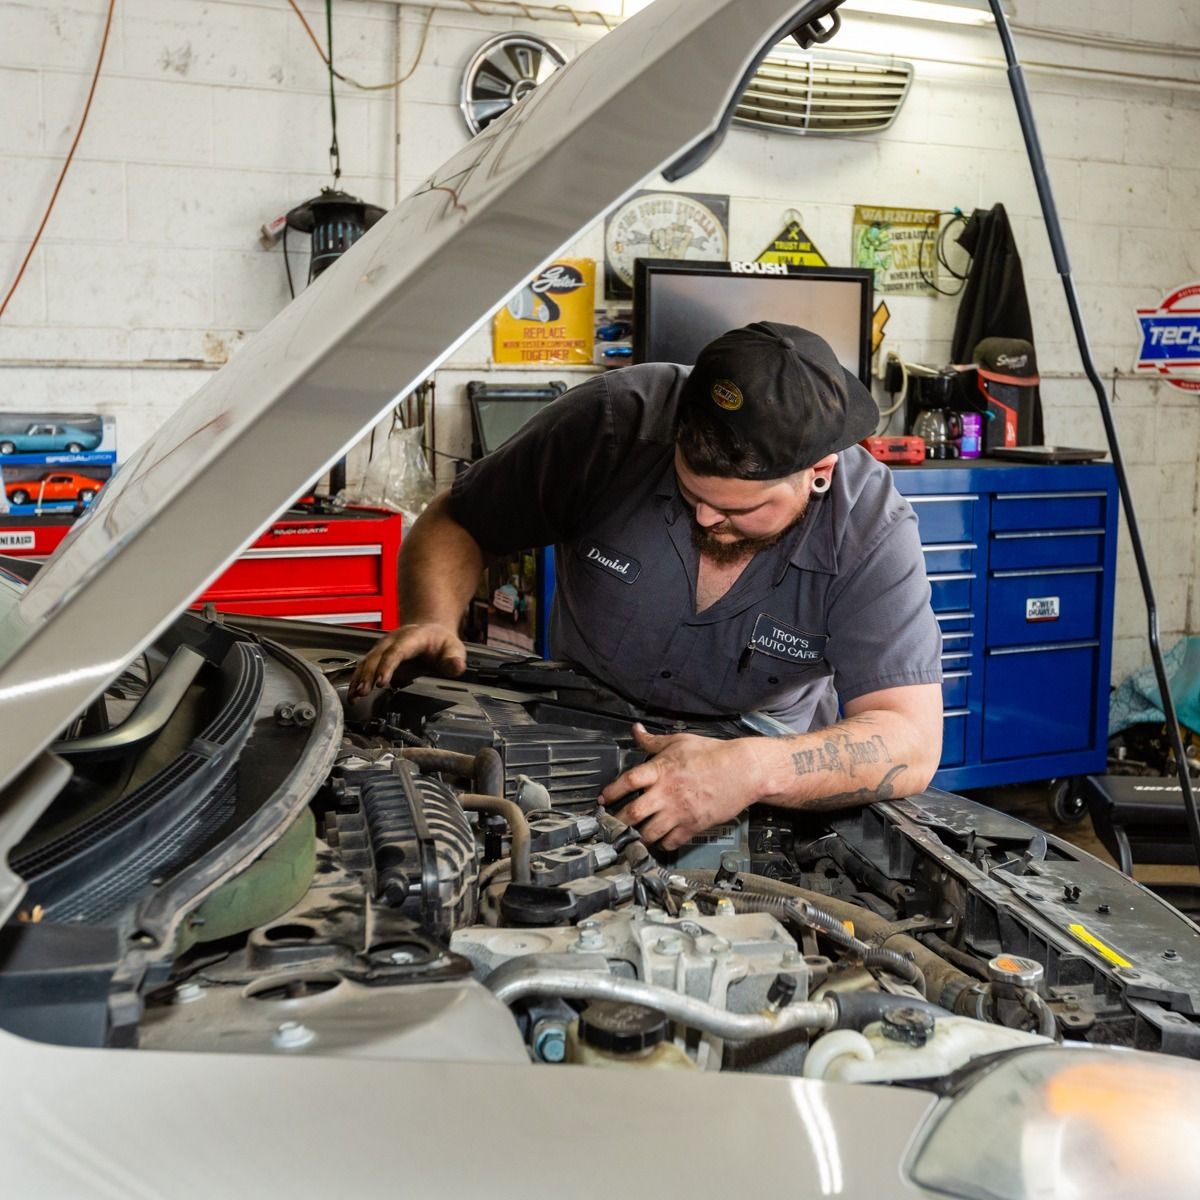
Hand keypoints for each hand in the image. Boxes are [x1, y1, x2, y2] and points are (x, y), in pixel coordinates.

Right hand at [347, 623, 466, 697]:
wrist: (431, 631)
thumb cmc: (441, 642)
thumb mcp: (454, 648)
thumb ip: (454, 659)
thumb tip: (455, 667)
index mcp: (412, 637)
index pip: (396, 651)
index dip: (387, 666)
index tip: (382, 682)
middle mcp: (393, 640)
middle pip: (377, 656)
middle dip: (369, 674)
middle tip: (363, 692)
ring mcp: (384, 647)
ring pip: (367, 661)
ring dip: (360, 678)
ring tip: (355, 695)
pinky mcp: (378, 656)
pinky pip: (365, 667)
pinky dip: (357, 680)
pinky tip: (354, 694)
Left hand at [599, 724, 760, 851]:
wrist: (743, 770)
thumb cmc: (714, 754)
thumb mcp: (679, 741)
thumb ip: (652, 740)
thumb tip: (636, 730)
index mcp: (661, 770)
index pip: (627, 781)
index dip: (611, 791)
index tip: (603, 799)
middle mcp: (667, 793)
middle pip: (632, 812)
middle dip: (617, 821)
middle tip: (611, 824)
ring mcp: (680, 811)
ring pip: (649, 832)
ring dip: (638, 836)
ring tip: (632, 835)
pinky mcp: (693, 825)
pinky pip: (670, 842)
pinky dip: (661, 844)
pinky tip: (659, 839)